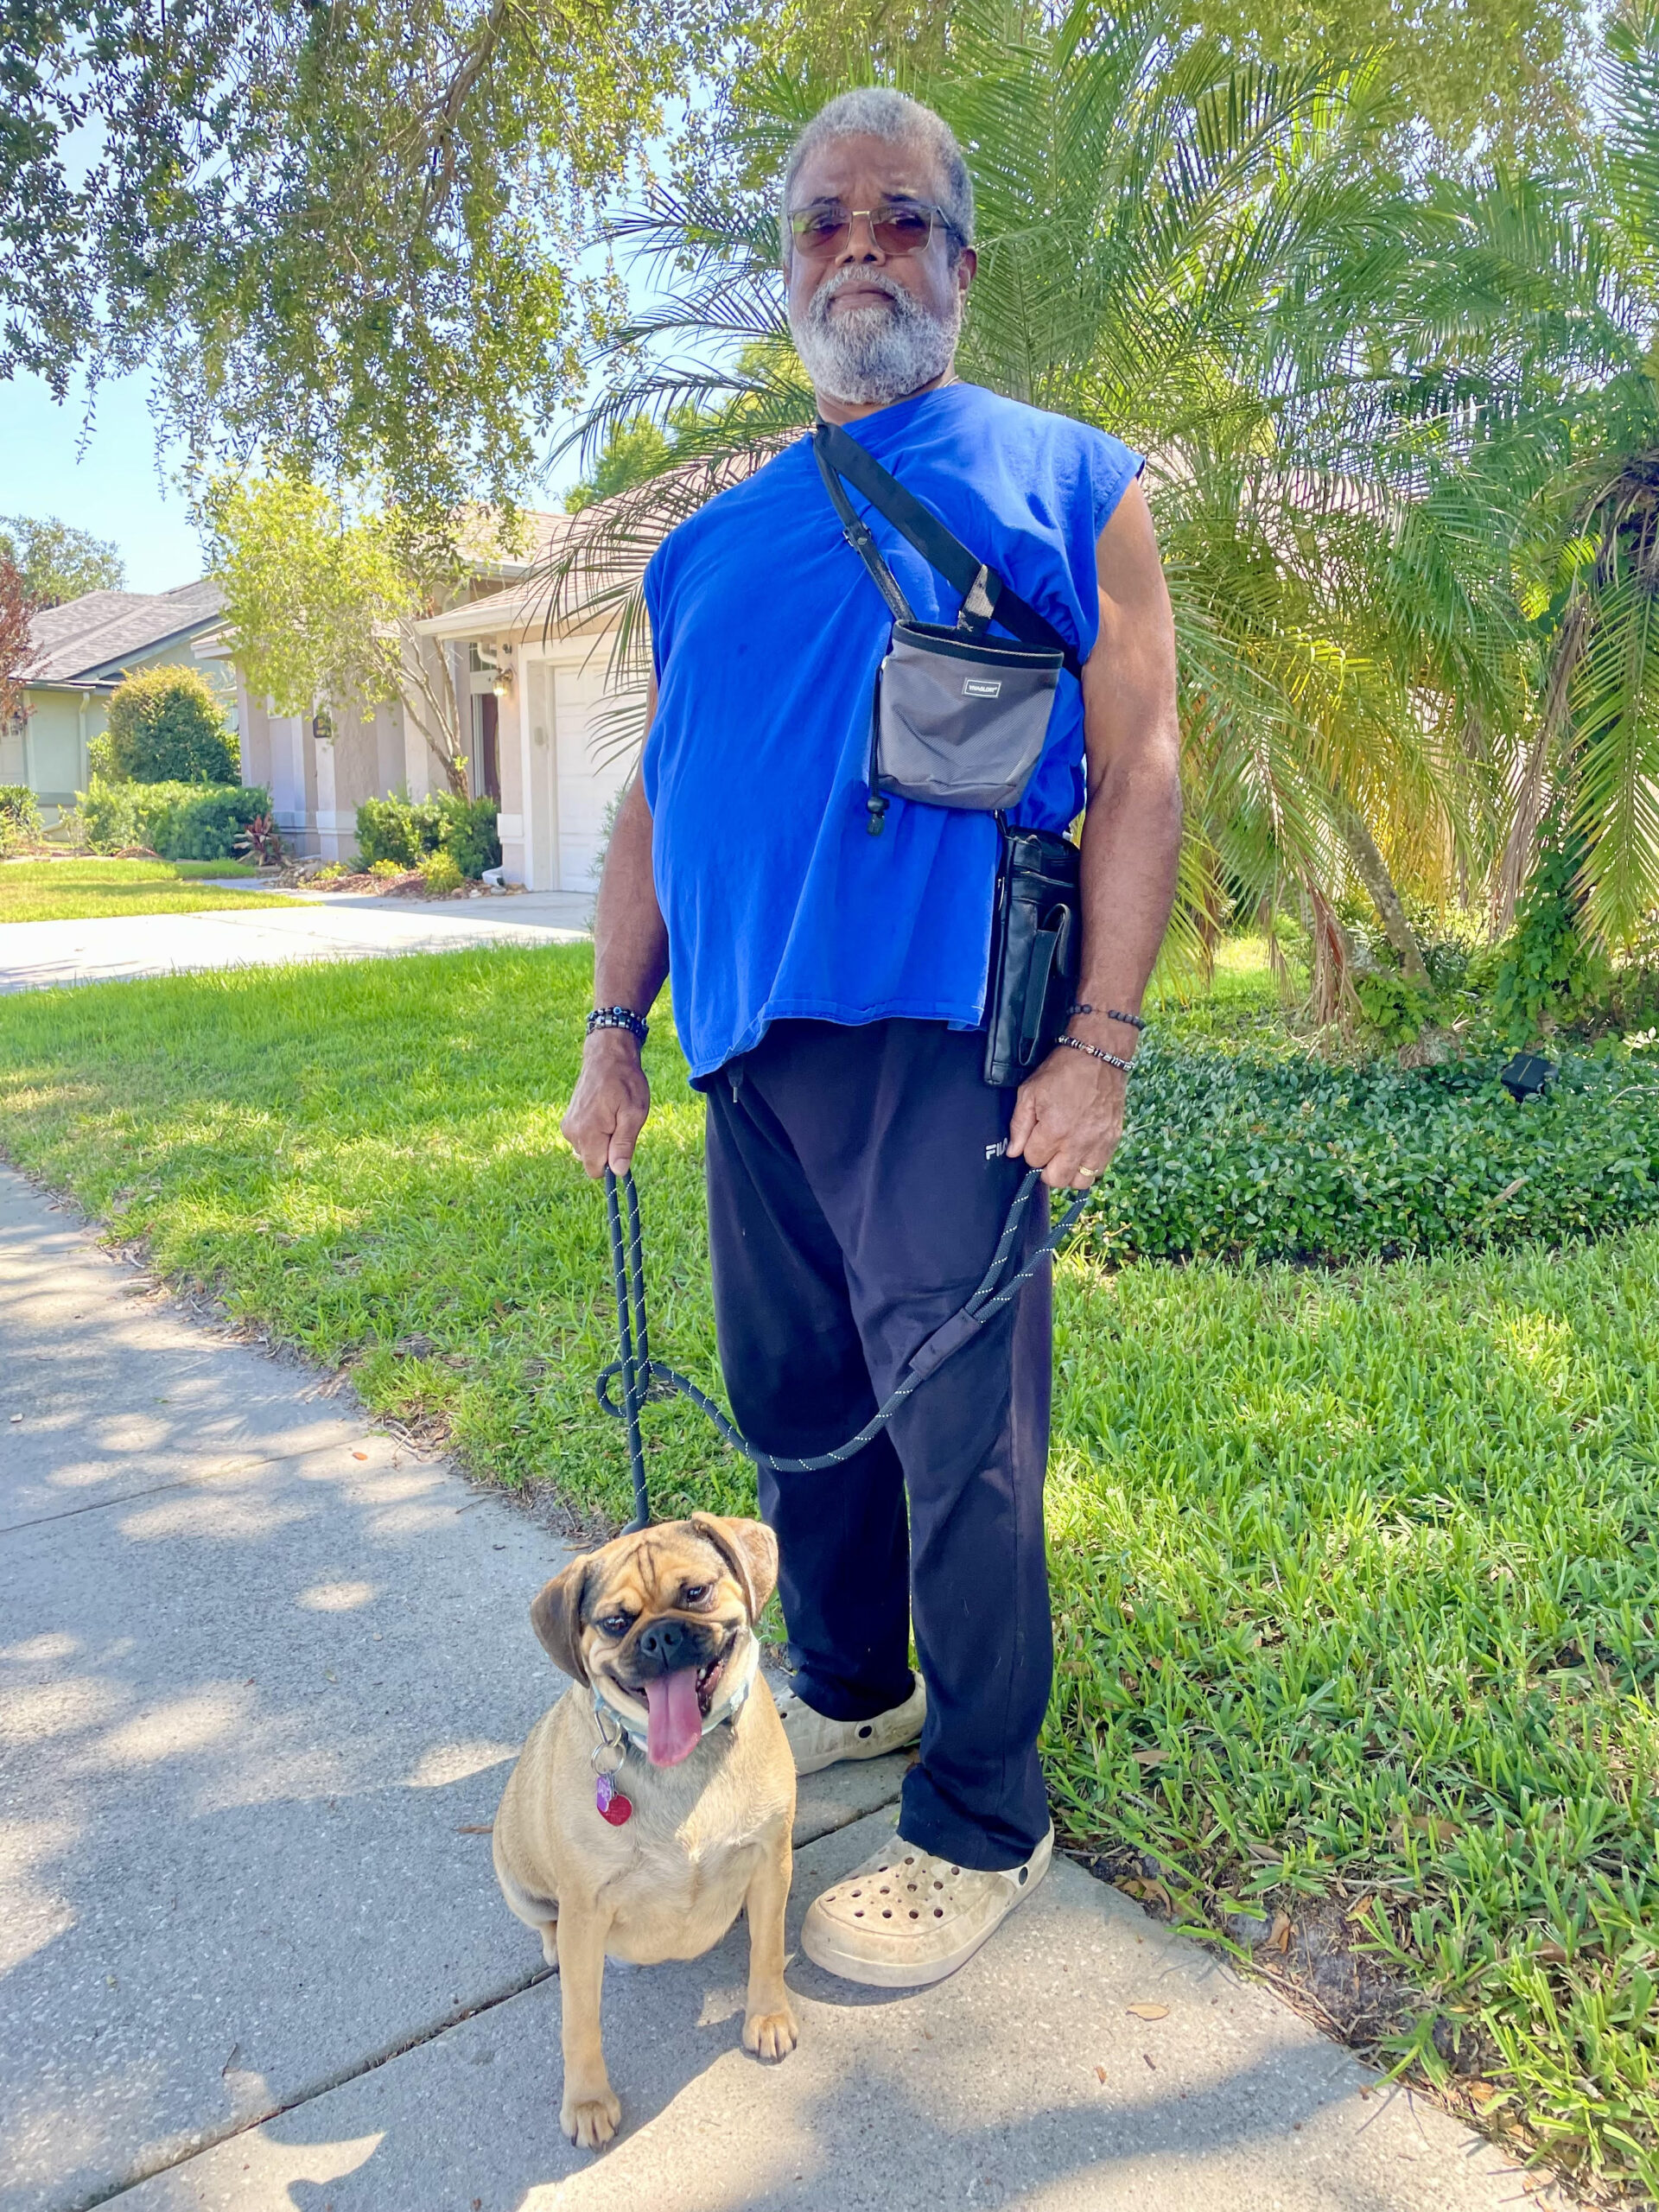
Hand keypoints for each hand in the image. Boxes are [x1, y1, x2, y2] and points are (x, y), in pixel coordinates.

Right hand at [562, 1030, 650, 1176]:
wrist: (607, 1056)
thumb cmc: (625, 1082)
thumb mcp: (633, 1113)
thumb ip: (624, 1144)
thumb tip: (618, 1172)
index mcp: (587, 1133)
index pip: (596, 1171)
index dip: (612, 1163)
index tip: (622, 1143)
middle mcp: (572, 1132)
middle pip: (592, 1161)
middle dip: (608, 1150)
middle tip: (620, 1124)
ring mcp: (568, 1126)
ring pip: (588, 1150)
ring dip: (602, 1140)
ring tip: (613, 1114)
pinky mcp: (568, 1121)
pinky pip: (583, 1139)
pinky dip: (595, 1132)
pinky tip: (604, 1112)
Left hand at [1007, 1044, 1126, 1189]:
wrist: (1099, 1056)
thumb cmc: (1062, 1071)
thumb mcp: (1030, 1092)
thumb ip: (1019, 1125)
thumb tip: (1013, 1152)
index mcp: (1054, 1131)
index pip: (1033, 1161)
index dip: (1031, 1150)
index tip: (1035, 1136)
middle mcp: (1078, 1143)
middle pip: (1056, 1179)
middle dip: (1047, 1168)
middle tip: (1048, 1150)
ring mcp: (1098, 1144)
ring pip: (1079, 1181)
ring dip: (1068, 1172)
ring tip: (1065, 1155)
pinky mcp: (1113, 1140)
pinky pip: (1099, 1169)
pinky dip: (1088, 1165)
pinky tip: (1081, 1150)